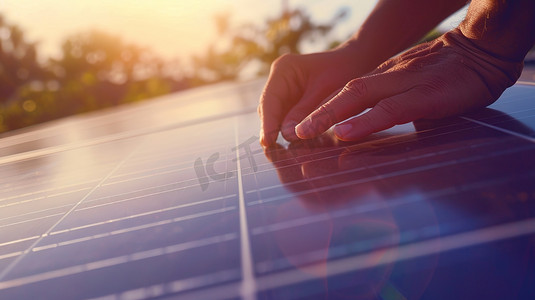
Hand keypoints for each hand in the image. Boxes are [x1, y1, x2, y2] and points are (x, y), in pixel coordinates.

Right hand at [257, 46, 371, 145]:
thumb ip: (306, 113)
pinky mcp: (292, 103)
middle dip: (271, 129)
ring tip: (282, 152)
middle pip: (269, 110)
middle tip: (274, 152)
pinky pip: (287, 120)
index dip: (268, 122)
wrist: (357, 64)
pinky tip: (295, 145)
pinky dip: (290, 131)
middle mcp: (280, 80)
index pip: (270, 100)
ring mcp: (285, 92)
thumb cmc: (345, 71)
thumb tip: (286, 135)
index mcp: (284, 69)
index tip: (267, 141)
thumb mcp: (327, 93)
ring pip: (276, 117)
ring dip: (280, 133)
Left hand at [294, 29, 522, 140]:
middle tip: (292, 132)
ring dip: (328, 115)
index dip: (324, 110)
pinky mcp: (424, 95)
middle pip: (344, 94)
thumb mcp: (416, 90)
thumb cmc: (452, 76)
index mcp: (386, 78)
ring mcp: (405, 84)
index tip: (303, 128)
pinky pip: (389, 109)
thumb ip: (394, 107)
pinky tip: (345, 132)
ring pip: (358, 97)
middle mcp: (389, 78)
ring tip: (304, 132)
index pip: (348, 94)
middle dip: (315, 113)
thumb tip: (374, 129)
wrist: (485, 52)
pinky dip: (365, 121)